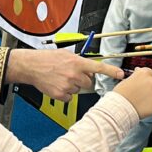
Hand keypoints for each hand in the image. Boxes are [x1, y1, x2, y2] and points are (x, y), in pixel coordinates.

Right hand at [5, 49, 123, 101]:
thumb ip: (79, 61)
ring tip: (61, 78)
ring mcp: (67, 85)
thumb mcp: (66, 54)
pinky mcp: (60, 94)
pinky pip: (69, 97)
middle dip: (83, 80)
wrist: (31, 66)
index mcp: (77, 62)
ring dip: (73, 85)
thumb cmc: (47, 59)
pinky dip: (64, 93)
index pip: (98, 67)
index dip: (111, 71)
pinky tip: (57, 85)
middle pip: (89, 83)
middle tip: (72, 74)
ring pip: (78, 90)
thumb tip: (89, 69)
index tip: (120, 74)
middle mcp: (74, 74)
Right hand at [113, 67, 151, 118]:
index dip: (147, 78)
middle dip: (151, 87)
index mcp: (144, 73)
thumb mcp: (126, 80)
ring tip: (145, 101)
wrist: (119, 109)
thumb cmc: (120, 96)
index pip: (151, 73)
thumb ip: (135, 75)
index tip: (144, 82)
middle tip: (143, 93)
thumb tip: (139, 72)